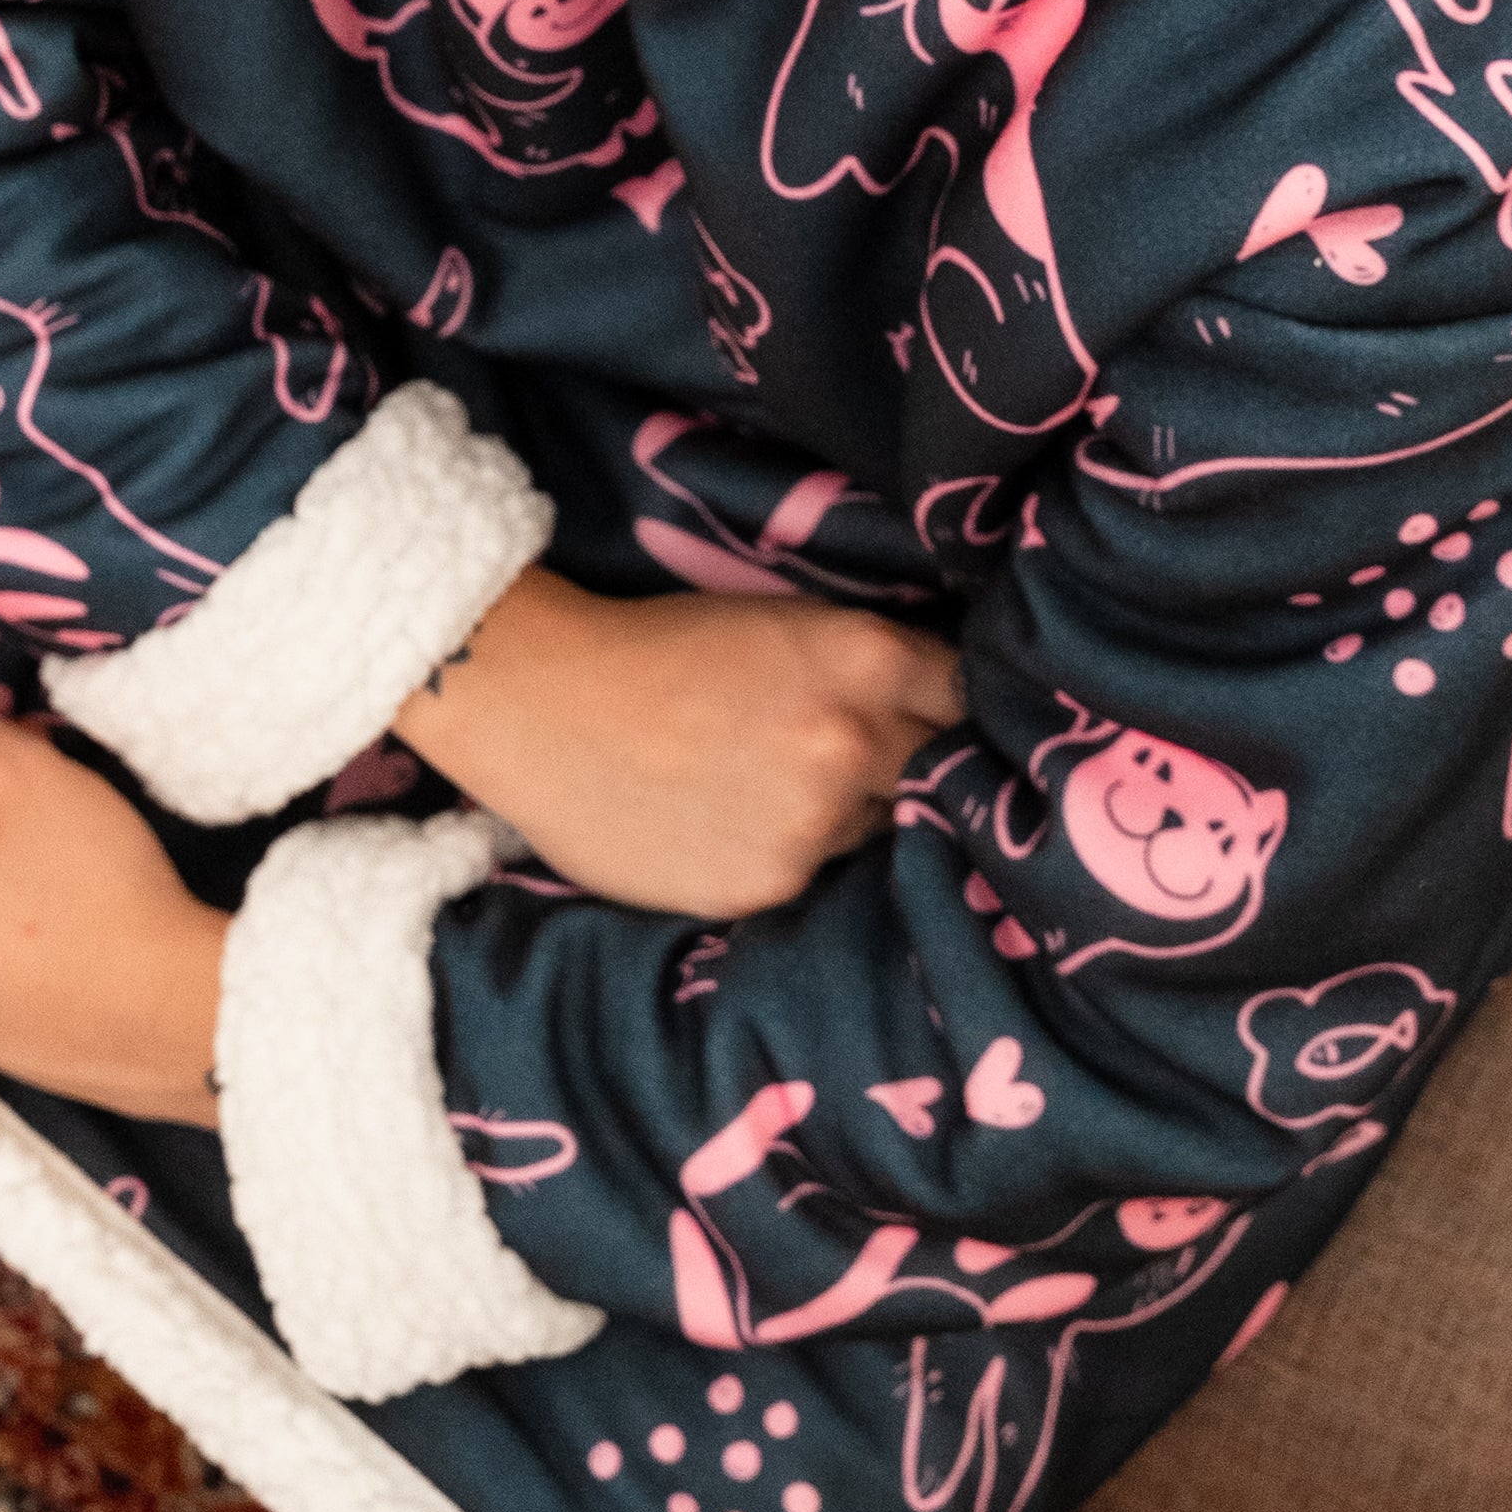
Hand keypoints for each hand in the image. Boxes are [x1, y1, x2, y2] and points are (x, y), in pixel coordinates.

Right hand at [394, 571, 963, 920]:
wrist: (543, 701)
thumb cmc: (660, 646)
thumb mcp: (782, 623)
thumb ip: (868, 669)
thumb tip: (937, 712)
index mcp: (867, 661)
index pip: (968, 698)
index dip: (956, 710)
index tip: (947, 721)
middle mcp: (856, 746)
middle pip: (934, 773)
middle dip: (912, 766)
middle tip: (867, 761)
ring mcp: (814, 827)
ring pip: (872, 830)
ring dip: (846, 816)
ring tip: (776, 790)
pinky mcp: (766, 888)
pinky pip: (809, 875)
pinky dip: (787, 854)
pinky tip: (732, 823)